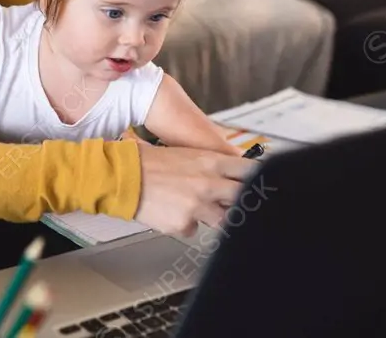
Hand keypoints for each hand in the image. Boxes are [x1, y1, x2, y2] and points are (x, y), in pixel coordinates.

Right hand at [132, 142, 254, 237]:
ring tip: (194, 207)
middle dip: (243, 204)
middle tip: (237, 205)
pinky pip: (193, 229)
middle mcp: (208, 184)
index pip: (250, 172)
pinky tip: (172, 212)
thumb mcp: (186, 155)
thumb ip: (212, 167)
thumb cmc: (150, 163)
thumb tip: (231, 178)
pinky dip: (186, 224)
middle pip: (244, 200)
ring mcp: (197, 206)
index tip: (262, 187)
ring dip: (213, 217)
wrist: (123, 177)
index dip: (259, 181)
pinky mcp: (183, 224)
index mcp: (211, 163)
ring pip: (222, 221)